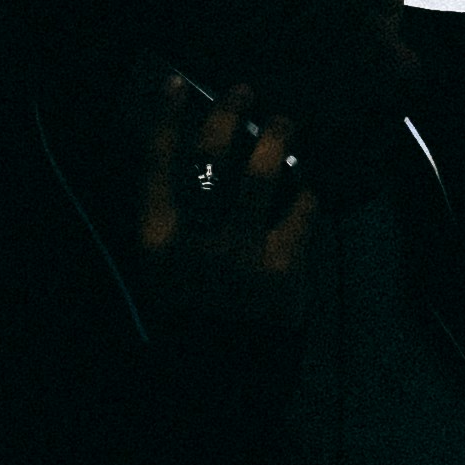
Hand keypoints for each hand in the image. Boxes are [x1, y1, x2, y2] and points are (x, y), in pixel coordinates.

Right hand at [130, 71, 321, 327]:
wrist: (223, 378)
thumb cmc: (192, 317)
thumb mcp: (164, 270)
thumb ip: (174, 219)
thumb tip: (200, 154)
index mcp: (157, 238)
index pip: (158, 163)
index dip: (168, 119)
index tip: (179, 86)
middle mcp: (195, 238)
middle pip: (213, 155)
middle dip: (229, 114)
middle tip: (244, 93)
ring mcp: (241, 251)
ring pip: (263, 171)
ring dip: (277, 138)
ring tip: (286, 125)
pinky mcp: (283, 266)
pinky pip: (301, 208)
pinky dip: (306, 192)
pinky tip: (307, 188)